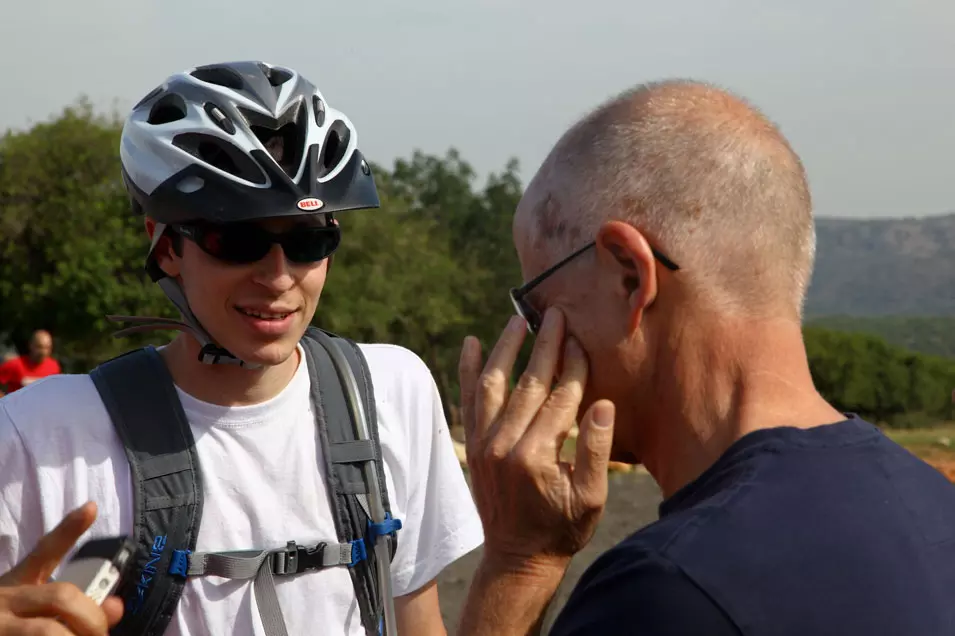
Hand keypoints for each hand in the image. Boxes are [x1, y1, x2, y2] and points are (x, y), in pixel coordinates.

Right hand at [0, 502, 123, 634]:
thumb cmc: (8, 621)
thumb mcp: (31, 607)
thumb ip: (73, 604)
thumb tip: (116, 607)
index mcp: (16, 583)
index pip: (44, 551)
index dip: (68, 530)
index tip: (90, 508)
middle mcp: (5, 599)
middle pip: (61, 596)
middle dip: (92, 616)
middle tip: (102, 633)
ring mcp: (0, 625)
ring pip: (47, 631)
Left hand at [458, 308, 614, 569]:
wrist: (517, 558)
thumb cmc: (561, 529)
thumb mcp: (591, 499)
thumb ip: (594, 451)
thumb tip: (602, 405)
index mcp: (537, 456)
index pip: (560, 398)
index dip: (573, 367)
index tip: (581, 340)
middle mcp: (505, 445)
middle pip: (529, 384)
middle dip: (545, 347)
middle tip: (555, 315)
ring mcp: (483, 444)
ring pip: (494, 385)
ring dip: (506, 349)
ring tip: (518, 319)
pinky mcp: (472, 445)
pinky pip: (469, 401)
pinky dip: (468, 371)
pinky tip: (472, 343)